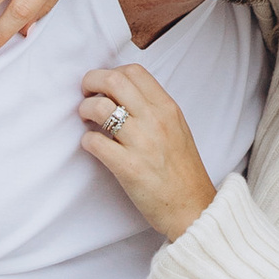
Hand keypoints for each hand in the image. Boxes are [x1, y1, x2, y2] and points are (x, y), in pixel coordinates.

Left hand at [77, 65, 218, 242]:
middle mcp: (155, 120)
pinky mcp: (128, 167)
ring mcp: (141, 143)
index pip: (134, 71)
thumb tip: (122, 95)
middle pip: (113, 81)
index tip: (103, 86)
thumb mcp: (177, 128)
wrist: (193, 207)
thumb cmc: (183, 170)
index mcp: (168, 108)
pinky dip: (86, 141)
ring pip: (99, 108)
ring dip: (85, 110)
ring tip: (87, 121)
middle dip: (91, 82)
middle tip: (85, 94)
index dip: (111, 72)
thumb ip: (154, 108)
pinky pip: (94, 143)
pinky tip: (93, 146)